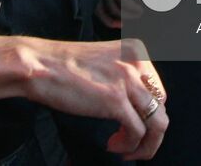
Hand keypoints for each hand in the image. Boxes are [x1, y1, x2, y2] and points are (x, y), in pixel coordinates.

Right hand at [0, 36, 166, 160]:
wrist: (39, 65)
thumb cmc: (63, 66)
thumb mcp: (105, 62)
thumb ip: (124, 77)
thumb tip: (138, 108)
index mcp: (137, 51)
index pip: (157, 89)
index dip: (147, 112)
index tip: (132, 124)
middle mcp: (137, 62)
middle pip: (161, 106)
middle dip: (149, 130)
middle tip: (130, 141)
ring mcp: (127, 81)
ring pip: (158, 123)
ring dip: (145, 144)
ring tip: (126, 150)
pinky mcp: (116, 100)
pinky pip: (138, 132)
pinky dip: (130, 145)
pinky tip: (114, 146)